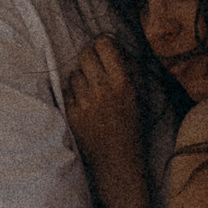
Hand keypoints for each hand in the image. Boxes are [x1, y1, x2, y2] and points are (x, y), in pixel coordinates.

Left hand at [63, 35, 143, 178]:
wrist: (118, 162)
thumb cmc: (132, 129)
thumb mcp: (140, 98)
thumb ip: (129, 71)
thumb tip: (115, 49)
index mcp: (123, 82)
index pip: (104, 45)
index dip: (102, 45)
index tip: (103, 51)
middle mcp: (103, 89)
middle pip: (85, 55)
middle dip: (89, 59)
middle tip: (94, 69)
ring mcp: (85, 102)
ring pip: (74, 74)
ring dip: (81, 78)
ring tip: (91, 92)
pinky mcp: (72, 114)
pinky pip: (67, 92)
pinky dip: (74, 95)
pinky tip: (85, 106)